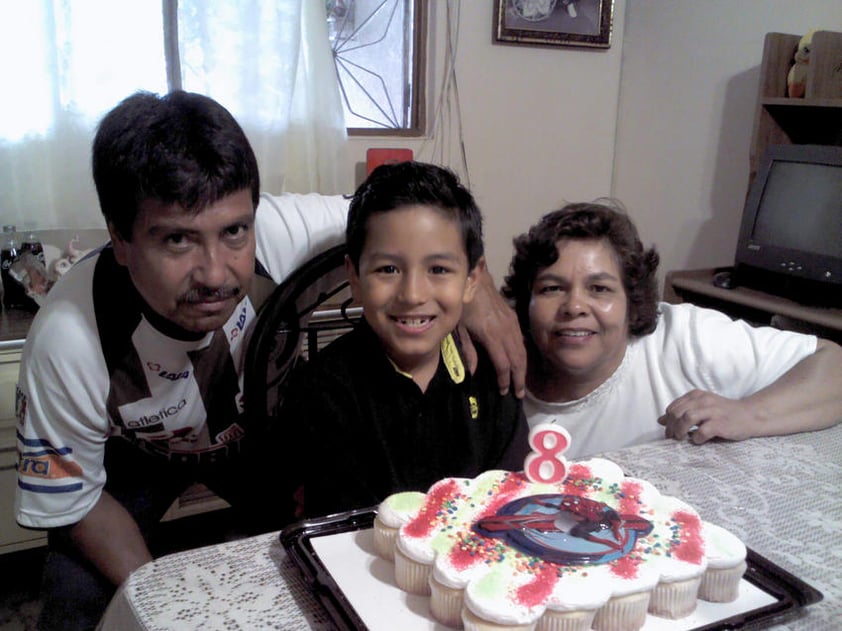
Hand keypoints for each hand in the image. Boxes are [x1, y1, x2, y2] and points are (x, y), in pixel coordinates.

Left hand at [459, 264, 525, 397]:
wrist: (475, 277)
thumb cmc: (462, 302)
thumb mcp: (458, 327)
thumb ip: (467, 350)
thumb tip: (472, 373)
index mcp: (491, 334)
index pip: (503, 363)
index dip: (504, 379)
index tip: (504, 391)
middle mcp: (505, 330)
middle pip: (517, 359)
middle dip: (519, 378)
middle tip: (519, 395)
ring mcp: (511, 322)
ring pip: (522, 350)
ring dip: (523, 368)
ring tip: (521, 383)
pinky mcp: (512, 317)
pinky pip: (521, 340)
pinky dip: (522, 354)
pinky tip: (520, 362)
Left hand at [658, 389, 760, 443]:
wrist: (750, 415)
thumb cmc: (723, 413)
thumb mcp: (701, 408)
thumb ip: (682, 412)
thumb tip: (660, 420)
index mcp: (696, 395)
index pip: (673, 407)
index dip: (667, 421)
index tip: (669, 431)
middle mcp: (703, 400)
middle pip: (676, 412)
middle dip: (671, 427)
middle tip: (673, 437)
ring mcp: (713, 411)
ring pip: (687, 418)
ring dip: (680, 431)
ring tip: (682, 438)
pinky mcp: (721, 424)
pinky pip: (703, 431)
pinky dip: (697, 438)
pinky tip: (698, 440)